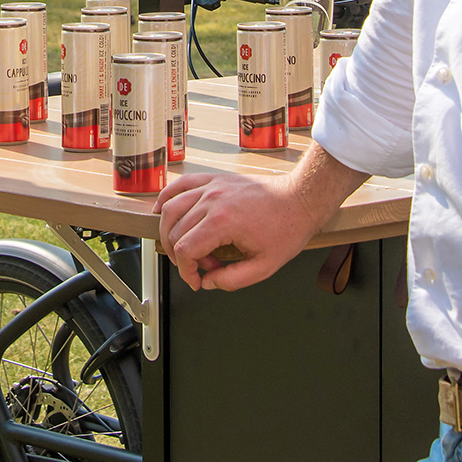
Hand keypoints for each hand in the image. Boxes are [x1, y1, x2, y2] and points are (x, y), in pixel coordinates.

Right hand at [156, 172, 325, 291]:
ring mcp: (211, 186)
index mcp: (223, 222)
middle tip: (205, 266)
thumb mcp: (264, 267)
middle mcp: (212, 201)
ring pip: (170, 209)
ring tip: (184, 246)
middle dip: (183, 257)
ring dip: (169, 232)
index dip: (185, 271)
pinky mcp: (213, 179)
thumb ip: (232, 280)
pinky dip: (166, 198)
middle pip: (174, 232)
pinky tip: (162, 211)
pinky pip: (179, 185)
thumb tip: (207, 282)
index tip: (197, 281)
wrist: (299, 198)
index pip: (184, 250)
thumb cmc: (286, 229)